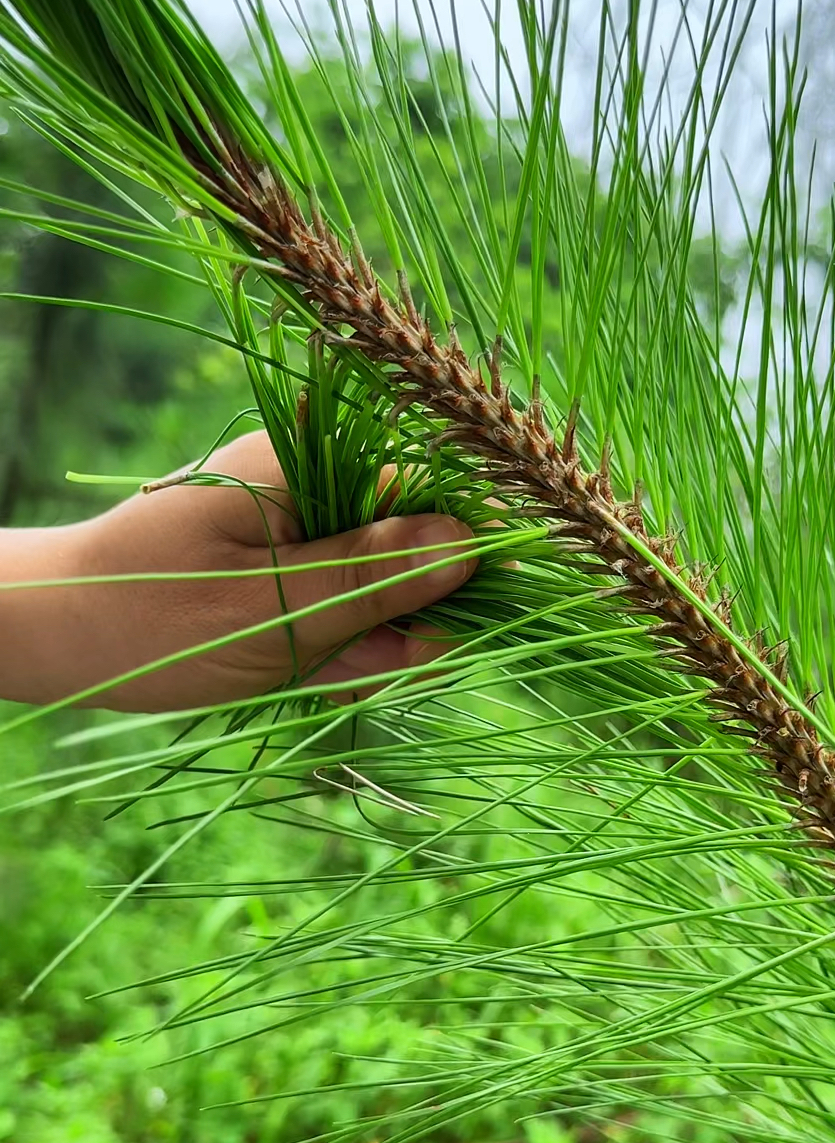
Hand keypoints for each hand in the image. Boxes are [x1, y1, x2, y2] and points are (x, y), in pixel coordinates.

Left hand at [0, 431, 476, 710]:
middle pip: (409, 542)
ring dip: (370, 643)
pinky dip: (339, 649)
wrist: (56, 639)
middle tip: (371, 668)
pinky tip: (311, 678)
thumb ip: (372, 577)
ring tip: (323, 677)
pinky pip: (343, 604)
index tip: (468, 615)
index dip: (459, 552)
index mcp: (301, 464)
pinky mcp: (282, 567)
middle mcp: (304, 485)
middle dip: (405, 615)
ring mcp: (293, 527)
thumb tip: (471, 544)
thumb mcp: (274, 608)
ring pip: (380, 584)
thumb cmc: (150, 619)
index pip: (421, 488)